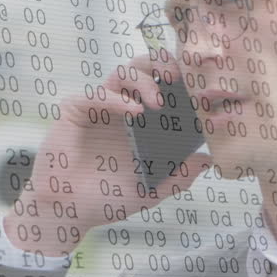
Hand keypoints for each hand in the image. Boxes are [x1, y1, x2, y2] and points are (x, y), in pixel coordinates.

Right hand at [3, 54, 211, 254]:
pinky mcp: (75, 111)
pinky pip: (96, 94)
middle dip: (161, 65)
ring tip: (157, 102)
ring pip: (121, 73)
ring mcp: (98, 108)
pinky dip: (116, 98)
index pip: (162, 88)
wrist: (68, 211)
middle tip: (177, 78)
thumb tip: (208, 160)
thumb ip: (178, 178)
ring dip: (143, 81)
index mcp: (140, 124)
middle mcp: (121, 110)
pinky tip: (133, 111)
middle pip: (142, 69)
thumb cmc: (105, 201)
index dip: (179, 82)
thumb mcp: (149, 192)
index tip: (198, 89)